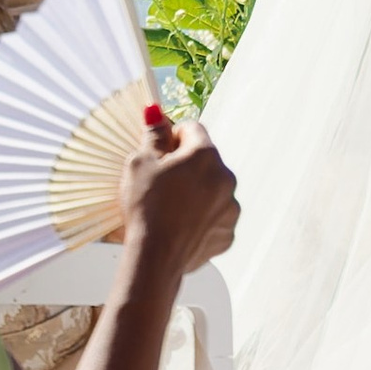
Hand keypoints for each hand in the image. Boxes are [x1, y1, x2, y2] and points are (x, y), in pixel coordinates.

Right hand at [116, 119, 240, 282]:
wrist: (155, 257)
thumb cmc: (145, 206)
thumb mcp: (140, 163)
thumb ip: (153, 135)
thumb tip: (155, 112)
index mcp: (206, 154)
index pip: (192, 129)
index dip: (172, 138)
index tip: (159, 153)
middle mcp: (226, 177)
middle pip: (205, 160)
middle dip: (185, 166)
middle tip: (160, 183)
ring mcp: (231, 206)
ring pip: (212, 189)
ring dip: (196, 192)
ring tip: (170, 209)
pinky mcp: (228, 232)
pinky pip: (215, 217)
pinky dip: (201, 219)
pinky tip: (180, 227)